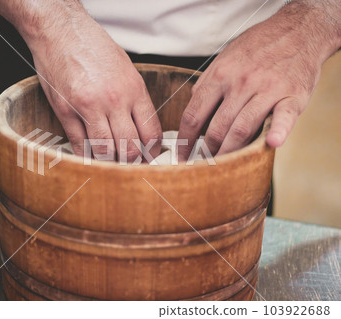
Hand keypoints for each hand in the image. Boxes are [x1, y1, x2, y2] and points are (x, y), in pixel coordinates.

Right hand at [18, 1, 161, 161]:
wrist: (60, 30)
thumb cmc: (93, 46)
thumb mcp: (126, 68)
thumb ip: (135, 98)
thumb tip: (140, 127)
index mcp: (133, 89)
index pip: (151, 132)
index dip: (152, 152)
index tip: (148, 157)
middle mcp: (114, 100)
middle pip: (129, 148)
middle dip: (131, 163)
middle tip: (129, 167)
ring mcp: (88, 107)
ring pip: (105, 151)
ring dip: (109, 163)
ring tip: (110, 164)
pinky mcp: (66, 111)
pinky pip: (79, 144)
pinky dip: (85, 156)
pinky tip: (89, 159)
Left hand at [177, 0, 339, 160]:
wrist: (298, 30)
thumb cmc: (257, 47)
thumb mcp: (225, 57)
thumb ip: (207, 82)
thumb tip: (192, 104)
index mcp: (220, 75)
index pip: (194, 115)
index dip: (185, 140)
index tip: (182, 156)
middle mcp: (240, 83)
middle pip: (216, 127)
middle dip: (206, 151)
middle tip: (203, 166)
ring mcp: (267, 89)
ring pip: (242, 128)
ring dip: (230, 152)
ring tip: (222, 166)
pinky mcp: (292, 95)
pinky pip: (283, 116)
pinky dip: (278, 131)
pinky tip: (271, 144)